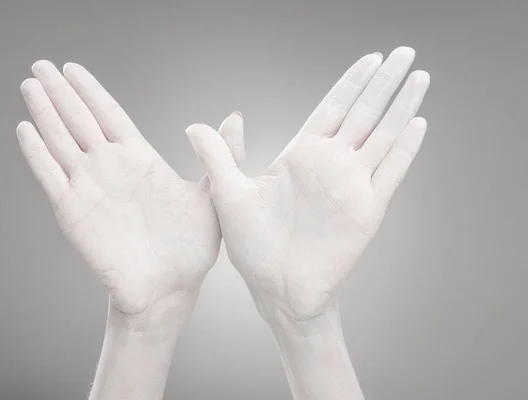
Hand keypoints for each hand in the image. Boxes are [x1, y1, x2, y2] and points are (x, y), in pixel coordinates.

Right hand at [17, 60, 243, 328]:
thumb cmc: (190, 247)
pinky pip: (51, 176)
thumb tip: (234, 117)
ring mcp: (90, 187)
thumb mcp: (212, 194)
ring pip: (61, 140)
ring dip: (44, 112)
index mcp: (139, 160)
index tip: (73, 68)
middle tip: (41, 64)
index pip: (109, 115)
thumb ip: (219, 154)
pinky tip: (25, 129)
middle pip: (79, 119)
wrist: (167, 287)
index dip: (90, 91)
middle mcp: (111, 168)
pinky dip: (37, 153)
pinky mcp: (73, 211)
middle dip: (60, 91)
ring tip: (30, 85)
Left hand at [185, 47, 429, 326]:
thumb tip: (194, 125)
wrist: (278, 287)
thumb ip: (218, 156)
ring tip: (420, 77)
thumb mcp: (227, 194)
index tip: (370, 57)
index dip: (352, 82)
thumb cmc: (252, 246)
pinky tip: (418, 124)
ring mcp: (351, 185)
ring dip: (402, 106)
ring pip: (383, 135)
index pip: (332, 107)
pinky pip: (391, 172)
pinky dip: (405, 149)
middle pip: (364, 112)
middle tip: (405, 52)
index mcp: (300, 155)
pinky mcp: (366, 209)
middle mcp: (330, 164)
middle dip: (384, 82)